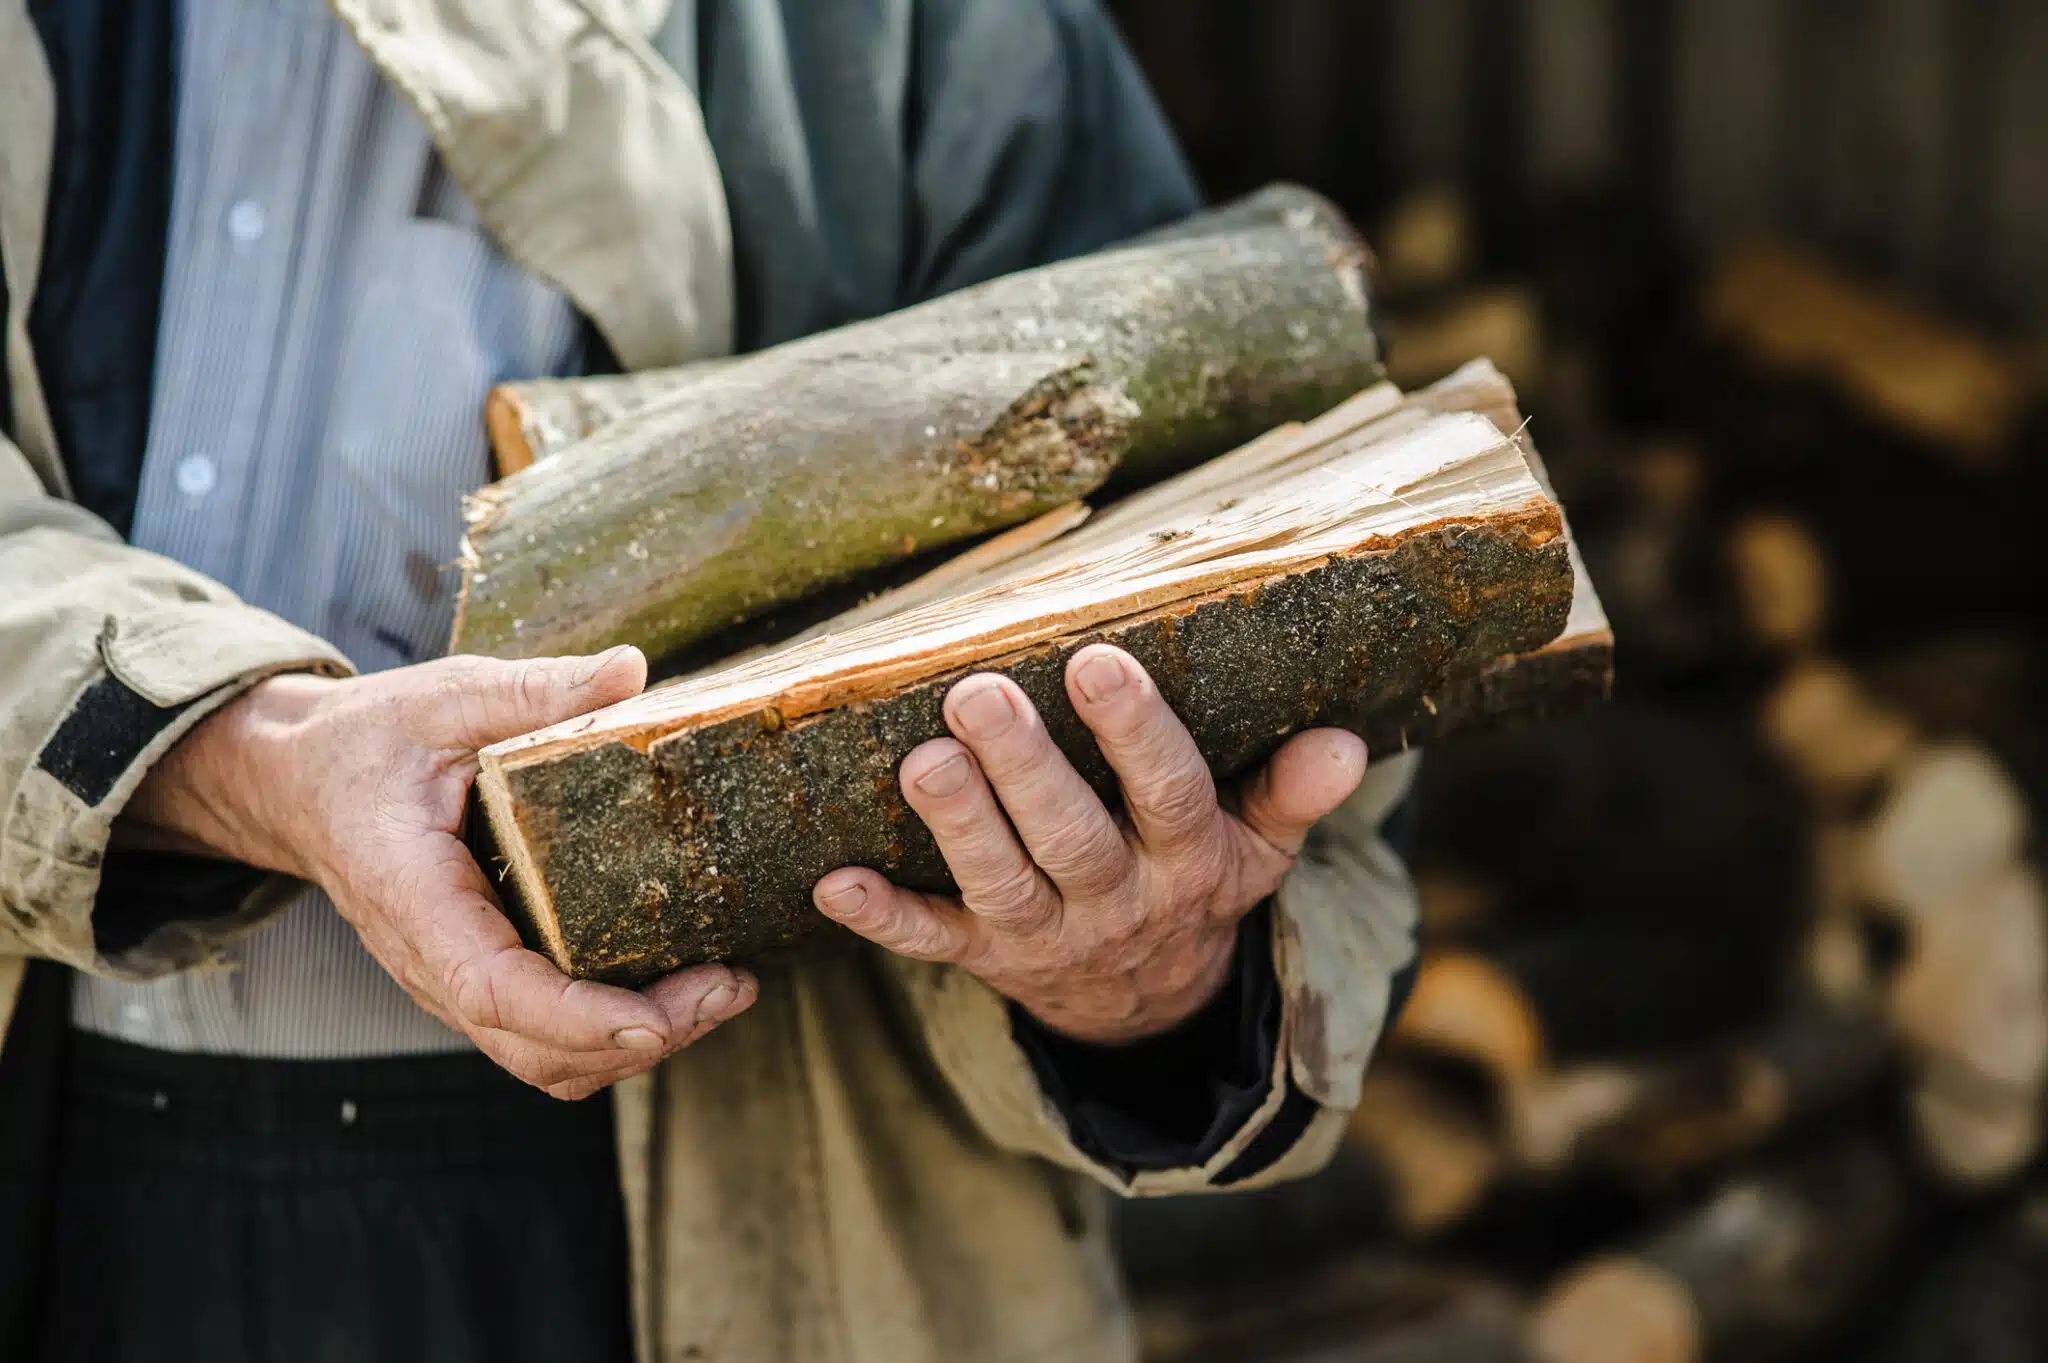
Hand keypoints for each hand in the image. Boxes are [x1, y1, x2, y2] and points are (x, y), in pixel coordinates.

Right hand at [122, 648, 755, 1097]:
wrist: (301, 782)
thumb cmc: (369, 741)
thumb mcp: (445, 698)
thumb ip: (535, 691)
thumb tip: (631, 669)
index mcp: (418, 901)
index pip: (496, 991)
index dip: (578, 1018)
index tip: (657, 1017)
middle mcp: (434, 965)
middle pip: (538, 1050)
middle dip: (642, 1036)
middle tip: (732, 986)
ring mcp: (457, 983)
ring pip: (547, 1059)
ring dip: (637, 1044)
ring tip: (722, 991)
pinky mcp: (484, 978)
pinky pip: (547, 1036)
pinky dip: (614, 1030)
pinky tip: (679, 981)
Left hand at [812, 644, 1365, 1043]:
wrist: (1148, 1010)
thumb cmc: (1195, 884)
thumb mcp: (1258, 849)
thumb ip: (1292, 795)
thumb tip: (1348, 744)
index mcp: (1184, 862)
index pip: (1165, 793)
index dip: (1134, 734)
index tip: (1099, 662)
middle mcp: (1114, 902)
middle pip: (1070, 839)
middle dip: (1024, 770)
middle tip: (978, 693)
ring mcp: (1044, 937)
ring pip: (1000, 886)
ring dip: (959, 827)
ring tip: (921, 761)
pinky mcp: (984, 959)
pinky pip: (931, 946)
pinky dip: (884, 920)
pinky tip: (833, 882)